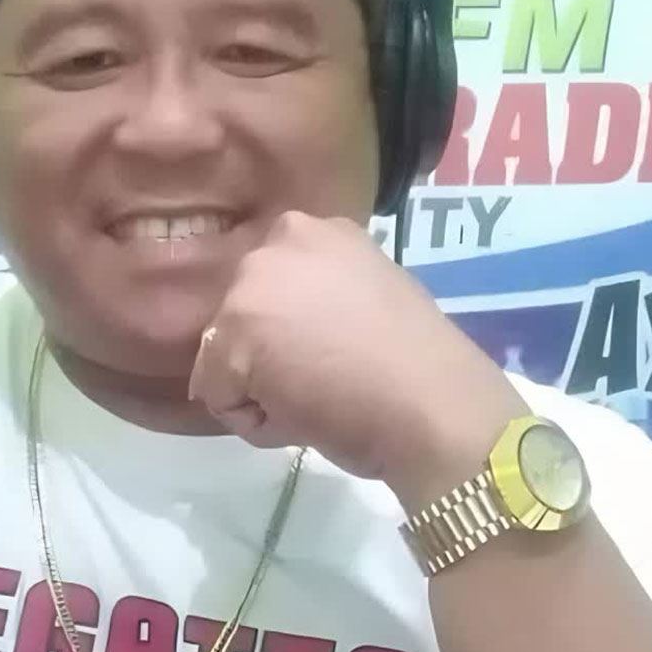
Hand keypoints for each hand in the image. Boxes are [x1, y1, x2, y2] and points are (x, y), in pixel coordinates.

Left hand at [187, 210, 529, 510]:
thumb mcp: (370, 292)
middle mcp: (275, 245)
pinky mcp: (231, 339)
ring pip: (226, 356)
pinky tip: (304, 416)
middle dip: (268, 353)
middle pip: (239, 314)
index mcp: (314, 230)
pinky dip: (255, 421)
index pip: (267, 284)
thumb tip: (296, 325)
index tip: (328, 346)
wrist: (432, 406)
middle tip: (325, 375)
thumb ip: (325, 292)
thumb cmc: (415, 363)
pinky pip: (220, 397)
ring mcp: (249, 289)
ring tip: (319, 396)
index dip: (288, 325)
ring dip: (263, 388)